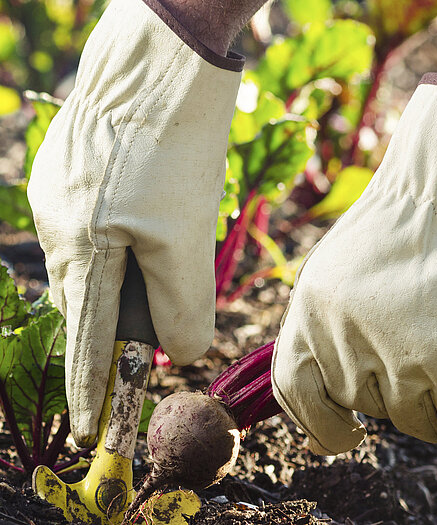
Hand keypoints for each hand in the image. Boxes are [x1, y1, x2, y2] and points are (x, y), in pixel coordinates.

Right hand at [27, 0, 242, 446]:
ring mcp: (58, 193)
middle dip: (138, 307)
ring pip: (105, 258)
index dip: (90, 387)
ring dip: (141, 264)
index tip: (88, 428)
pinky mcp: (72, 168)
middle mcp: (58, 224)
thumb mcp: (188, 236)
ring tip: (174, 220)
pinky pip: (102, 222)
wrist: (162, 55)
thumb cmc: (180, 146)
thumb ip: (183, 306)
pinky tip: (157, 198)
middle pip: (100, 296)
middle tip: (176, 282)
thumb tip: (179, 354)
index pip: (87, 337)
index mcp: (83, 246)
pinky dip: (134, 232)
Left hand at [271, 74, 436, 454]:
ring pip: (413, 422)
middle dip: (390, 395)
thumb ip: (322, 327)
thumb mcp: (334, 271)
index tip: (344, 436)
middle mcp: (343, 338)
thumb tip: (327, 391)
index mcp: (308, 312)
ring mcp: (398, 354)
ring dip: (433, 406)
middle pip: (363, 406)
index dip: (318, 425)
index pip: (294, 392)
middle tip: (419, 359)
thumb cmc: (397, 229)